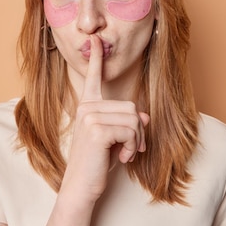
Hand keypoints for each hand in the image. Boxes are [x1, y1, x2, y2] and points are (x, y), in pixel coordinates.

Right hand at [60, 34, 149, 203]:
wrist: (81, 187)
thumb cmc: (97, 164)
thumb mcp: (117, 141)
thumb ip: (128, 124)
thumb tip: (145, 116)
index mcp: (87, 107)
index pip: (93, 78)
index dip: (97, 58)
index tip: (96, 39)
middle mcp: (86, 107)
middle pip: (131, 106)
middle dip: (138, 131)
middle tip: (129, 149)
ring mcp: (89, 116)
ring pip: (134, 119)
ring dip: (137, 140)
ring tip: (124, 153)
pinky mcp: (96, 128)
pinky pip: (131, 130)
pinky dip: (133, 147)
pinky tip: (121, 157)